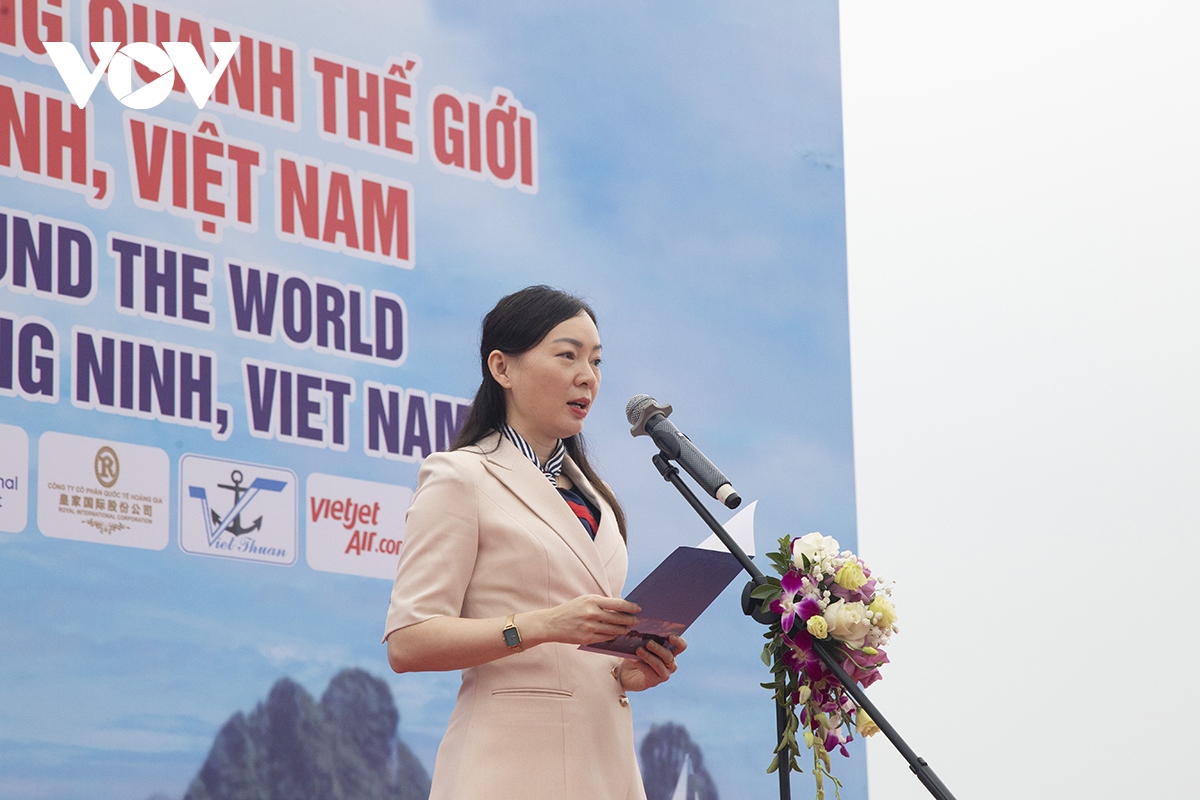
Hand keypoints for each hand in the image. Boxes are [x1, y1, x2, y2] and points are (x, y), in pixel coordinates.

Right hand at [523, 594, 640, 646]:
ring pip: (614, 630)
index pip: (618, 604)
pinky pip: (606, 638)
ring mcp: (590, 627)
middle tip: (636, 621)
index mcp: (592, 600)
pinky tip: (616, 635)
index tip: (638, 609)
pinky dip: (613, 637)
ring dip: (623, 630)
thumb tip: (620, 606)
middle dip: (630, 620)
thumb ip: (601, 603)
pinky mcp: (587, 638)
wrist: (551, 623)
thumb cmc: (570, 610)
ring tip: (628, 629)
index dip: (631, 607)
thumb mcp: (584, 600)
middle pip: (618, 618)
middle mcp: (592, 613)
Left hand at [618, 635, 686, 691]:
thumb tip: (642, 633)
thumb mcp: (639, 644)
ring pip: (659, 665)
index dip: (678, 641)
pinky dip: (641, 665)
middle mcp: (670, 664)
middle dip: (658, 648)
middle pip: (669, 656)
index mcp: (670, 651)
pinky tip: (633, 660)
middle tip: (648, 642)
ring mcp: (663, 674)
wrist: (624, 671)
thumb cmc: (635, 654)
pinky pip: (650, 673)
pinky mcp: (654, 682)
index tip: (670, 636)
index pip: (681, 646)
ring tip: (638, 650)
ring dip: (649, 657)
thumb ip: (644, 639)